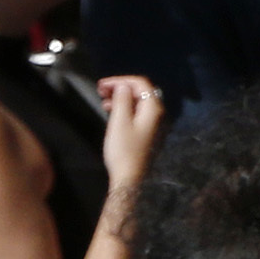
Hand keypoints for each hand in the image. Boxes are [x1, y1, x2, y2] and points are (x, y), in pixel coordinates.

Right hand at [96, 75, 166, 195]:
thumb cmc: (124, 150)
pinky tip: (111, 112)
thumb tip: (123, 85)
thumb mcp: (120, 121)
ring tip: (103, 100)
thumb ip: (122, 99)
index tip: (102, 84)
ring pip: (138, 102)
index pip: (140, 84)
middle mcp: (158, 113)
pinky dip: (125, 109)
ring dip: (121, 98)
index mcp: (154, 108)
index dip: (120, 80)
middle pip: (140, 92)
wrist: (130, 178)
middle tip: (101, 90)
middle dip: (120, 88)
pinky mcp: (148, 132)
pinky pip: (137, 113)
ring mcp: (154, 123)